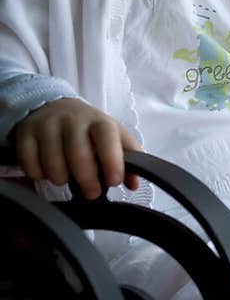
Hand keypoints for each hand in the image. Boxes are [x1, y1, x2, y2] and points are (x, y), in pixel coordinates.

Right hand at [14, 98, 141, 198]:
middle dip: (86, 180)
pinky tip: (46, 170)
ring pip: (53, 164)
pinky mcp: (25, 134)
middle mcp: (72, 120)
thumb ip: (128, 157)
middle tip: (91, 192)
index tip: (114, 181)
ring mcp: (47, 126)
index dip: (112, 161)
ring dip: (61, 179)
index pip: (107, 137)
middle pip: (78, 154)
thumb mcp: (111, 136)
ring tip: (66, 177)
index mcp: (99, 121)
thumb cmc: (87, 129)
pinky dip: (38, 175)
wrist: (52, 107)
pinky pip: (30, 165)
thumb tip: (134, 184)